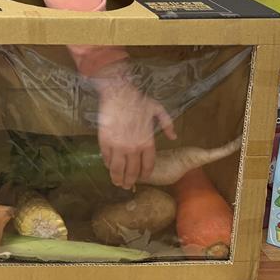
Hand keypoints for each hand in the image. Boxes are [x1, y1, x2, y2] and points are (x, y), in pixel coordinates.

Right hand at [93, 73, 175, 189]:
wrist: (118, 93)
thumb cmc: (138, 100)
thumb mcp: (157, 110)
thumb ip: (167, 124)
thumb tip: (174, 137)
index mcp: (147, 142)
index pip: (148, 166)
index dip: (145, 174)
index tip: (142, 178)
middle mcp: (134, 148)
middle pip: (132, 171)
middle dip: (130, 181)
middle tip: (127, 185)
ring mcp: (118, 146)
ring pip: (118, 169)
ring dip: (117, 178)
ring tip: (117, 183)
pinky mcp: (105, 142)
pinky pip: (106, 158)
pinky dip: (107, 164)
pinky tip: (108, 166)